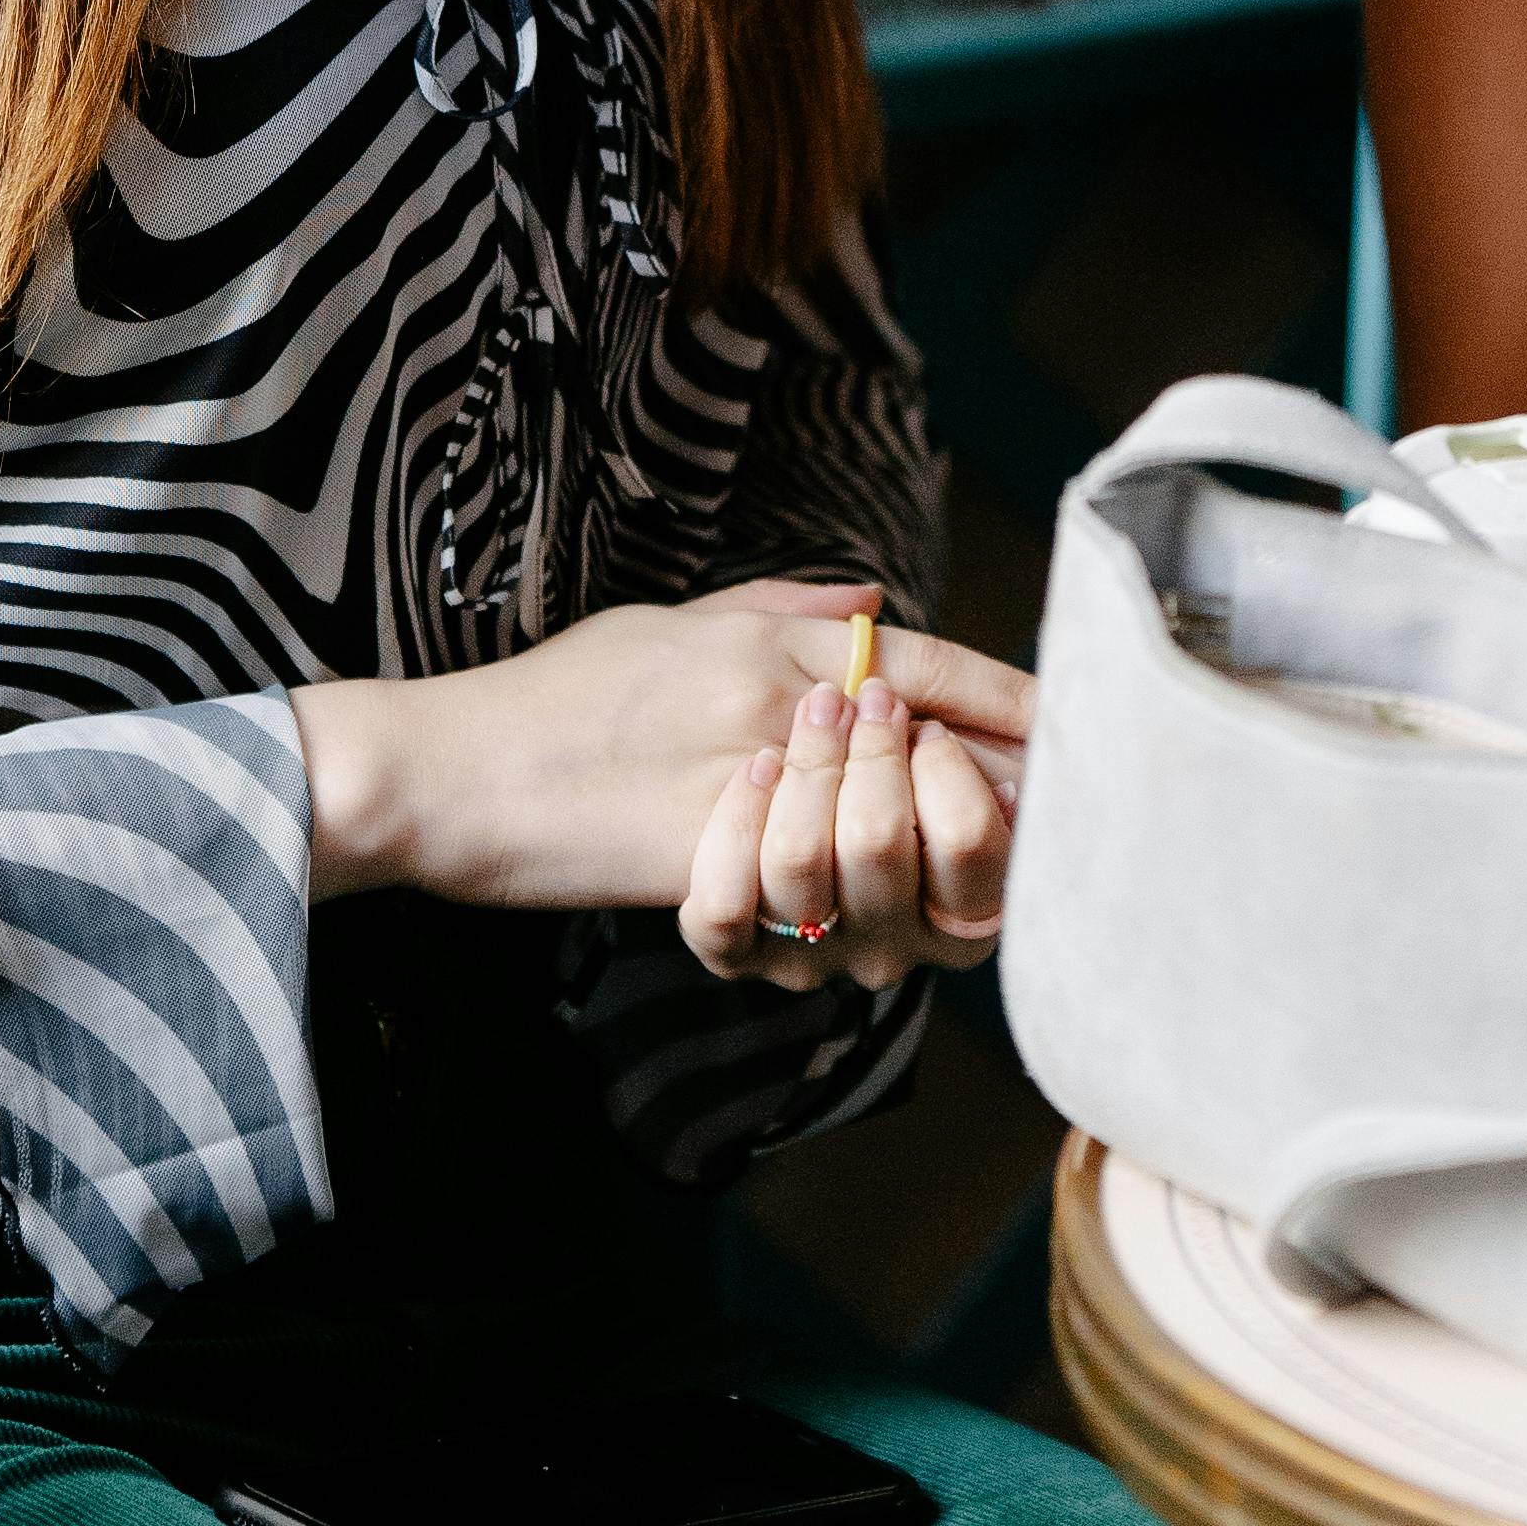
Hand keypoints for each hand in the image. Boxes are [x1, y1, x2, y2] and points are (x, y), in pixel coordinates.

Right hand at [293, 580, 1031, 923]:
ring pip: (882, 842)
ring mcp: (740, 783)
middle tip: (1038, 820)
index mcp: (776, 643)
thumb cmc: (561, 698)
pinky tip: (844, 921)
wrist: (450, 768)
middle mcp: (773, 702)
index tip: (1076, 734)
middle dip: (990, 795)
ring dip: (906, 861)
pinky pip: (801, 909)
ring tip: (927, 870)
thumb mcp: (678, 627)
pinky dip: (828, 921)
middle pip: (932, 756)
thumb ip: (785, 613)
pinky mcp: (700, 864)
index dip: (1010, 704)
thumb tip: (877, 605)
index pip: (929, 667)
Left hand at [680, 669, 1015, 1000]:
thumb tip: (1044, 703)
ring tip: (811, 716)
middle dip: (869, 748)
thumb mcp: (921, 693)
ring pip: (801, 860)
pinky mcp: (736, 952)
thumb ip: (977, 698)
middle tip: (864, 700)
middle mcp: (894, 943)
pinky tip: (754, 771)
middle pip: (880, 843)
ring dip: (805, 763)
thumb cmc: (848, 717)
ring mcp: (812, 953)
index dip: (948, 768)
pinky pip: (725, 904)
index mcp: (962, 902)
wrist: (716, 731)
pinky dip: (738, 822)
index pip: (974, 847)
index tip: (927, 725)